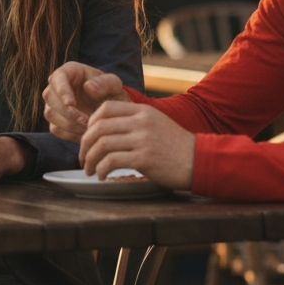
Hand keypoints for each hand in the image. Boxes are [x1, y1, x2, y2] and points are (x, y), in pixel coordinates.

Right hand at [42, 62, 128, 141]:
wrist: (110, 111)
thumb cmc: (111, 93)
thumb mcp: (114, 85)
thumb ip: (105, 83)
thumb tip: (88, 87)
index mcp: (69, 72)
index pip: (57, 78)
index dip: (62, 91)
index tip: (71, 103)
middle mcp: (56, 86)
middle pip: (49, 96)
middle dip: (67, 111)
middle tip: (85, 121)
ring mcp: (53, 104)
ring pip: (50, 114)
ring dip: (69, 123)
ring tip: (88, 127)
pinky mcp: (55, 120)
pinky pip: (55, 128)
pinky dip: (70, 133)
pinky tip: (84, 133)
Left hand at [80, 100, 194, 188]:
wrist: (200, 161)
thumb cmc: (176, 146)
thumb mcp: (156, 124)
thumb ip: (134, 123)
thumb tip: (106, 130)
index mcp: (142, 111)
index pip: (105, 109)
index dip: (91, 124)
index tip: (88, 138)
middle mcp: (141, 122)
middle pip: (99, 127)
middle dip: (85, 144)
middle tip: (83, 157)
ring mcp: (142, 139)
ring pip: (102, 144)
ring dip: (90, 159)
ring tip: (89, 169)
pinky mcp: (144, 158)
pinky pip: (111, 161)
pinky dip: (101, 169)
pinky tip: (101, 176)